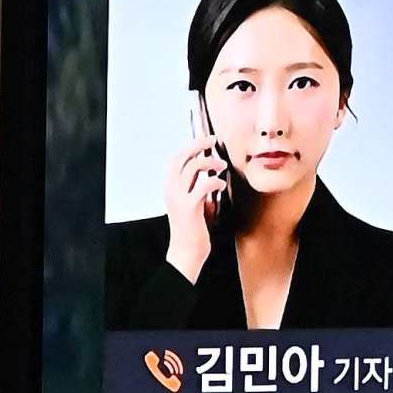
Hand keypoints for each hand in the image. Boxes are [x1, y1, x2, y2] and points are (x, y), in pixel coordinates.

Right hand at [162, 131, 232, 287]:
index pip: (175, 160)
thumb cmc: (193, 230)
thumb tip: (209, 174)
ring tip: (222, 165)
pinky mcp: (189, 208)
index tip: (204, 141)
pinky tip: (221, 183)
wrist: (186, 252)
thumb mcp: (193, 206)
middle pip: (180, 158)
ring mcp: (178, 198)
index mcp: (170, 188)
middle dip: (197, 145)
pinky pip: (202, 186)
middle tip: (212, 140)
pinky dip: (214, 180)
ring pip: (191, 168)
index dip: (189, 148)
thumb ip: (196, 190)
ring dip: (209, 162)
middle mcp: (171, 190)